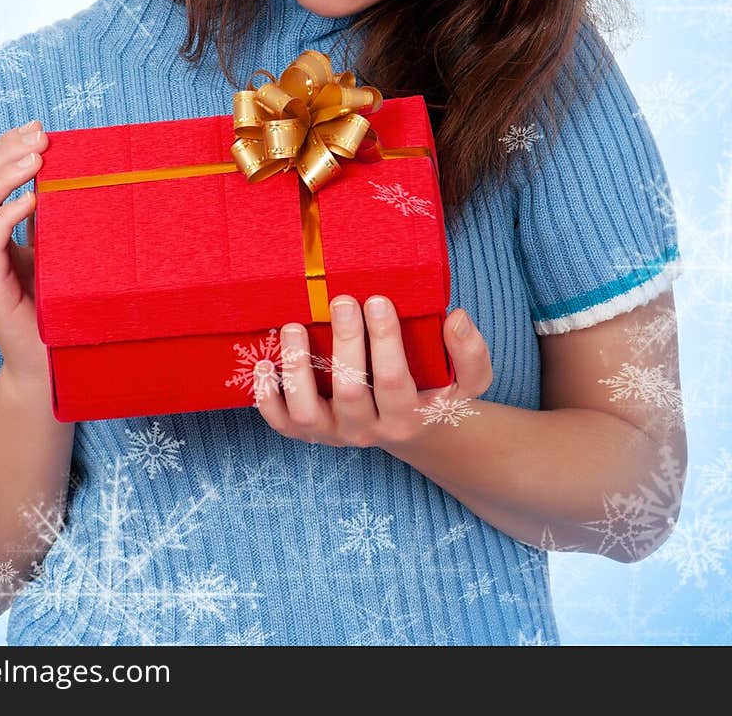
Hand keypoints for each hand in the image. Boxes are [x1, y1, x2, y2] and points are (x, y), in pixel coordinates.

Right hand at [0, 119, 50, 392]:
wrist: (48, 358)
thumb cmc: (52, 301)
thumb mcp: (49, 247)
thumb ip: (46, 214)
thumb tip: (65, 171)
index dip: (2, 148)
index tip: (35, 127)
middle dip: (4, 153)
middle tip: (39, 136)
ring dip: (4, 176)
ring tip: (36, 158)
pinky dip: (8, 213)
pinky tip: (33, 197)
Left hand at [254, 295, 492, 448]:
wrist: (409, 429)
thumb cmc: (435, 392)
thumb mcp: (467, 380)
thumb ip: (470, 352)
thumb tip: (457, 317)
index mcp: (406, 417)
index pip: (393, 379)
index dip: (384, 339)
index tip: (377, 299)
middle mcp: (367, 430)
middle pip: (350, 390)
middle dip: (345, 342)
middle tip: (340, 300)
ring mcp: (333, 433)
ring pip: (307, 412)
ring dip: (296, 368)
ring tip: (293, 327)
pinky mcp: (308, 433)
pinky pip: (281, 423)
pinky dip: (267, 398)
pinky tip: (263, 365)